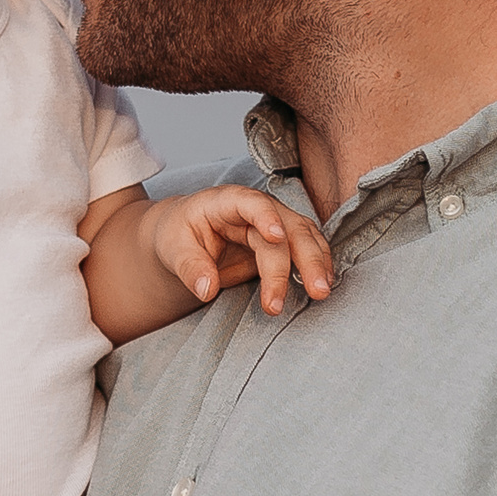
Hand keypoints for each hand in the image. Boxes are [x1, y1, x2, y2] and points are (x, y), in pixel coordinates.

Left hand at [146, 186, 335, 315]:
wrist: (185, 234)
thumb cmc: (178, 235)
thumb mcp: (173, 249)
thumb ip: (189, 268)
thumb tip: (207, 289)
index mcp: (224, 202)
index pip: (249, 202)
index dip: (265, 216)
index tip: (276, 236)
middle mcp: (255, 209)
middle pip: (286, 225)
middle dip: (302, 257)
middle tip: (311, 290)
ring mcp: (273, 222)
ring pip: (303, 236)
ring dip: (316, 262)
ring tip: (321, 293)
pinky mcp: (282, 240)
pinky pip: (306, 246)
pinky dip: (318, 263)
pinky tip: (324, 282)